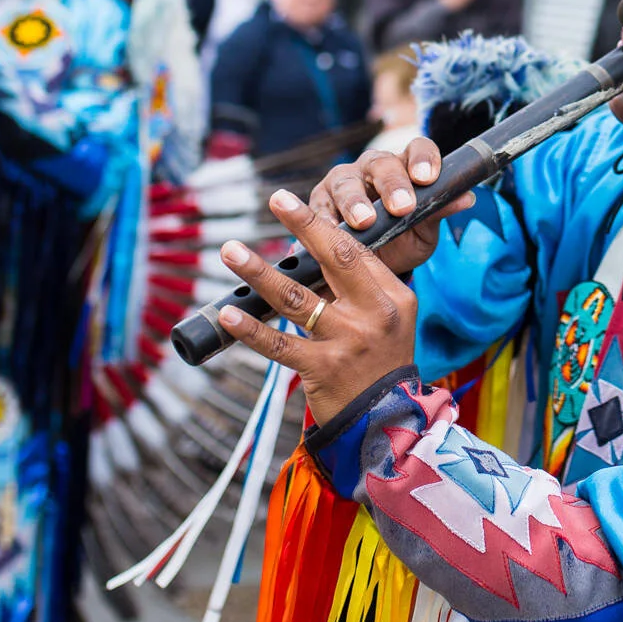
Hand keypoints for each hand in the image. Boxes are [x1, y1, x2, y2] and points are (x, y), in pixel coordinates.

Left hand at [215, 191, 420, 420]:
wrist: (388, 421)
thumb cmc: (382, 363)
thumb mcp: (390, 318)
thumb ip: (363, 285)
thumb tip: (319, 247)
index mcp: (392, 295)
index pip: (354, 249)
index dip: (320, 222)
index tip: (291, 201)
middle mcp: (373, 314)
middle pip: (333, 259)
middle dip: (303, 225)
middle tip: (275, 200)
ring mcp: (348, 342)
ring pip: (297, 298)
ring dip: (259, 272)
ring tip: (230, 251)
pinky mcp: (323, 370)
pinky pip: (280, 344)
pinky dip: (251, 328)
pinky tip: (231, 313)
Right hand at [306, 138, 472, 278]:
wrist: (372, 267)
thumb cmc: (402, 238)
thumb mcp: (424, 230)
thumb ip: (439, 211)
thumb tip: (467, 198)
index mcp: (406, 167)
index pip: (418, 149)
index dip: (423, 158)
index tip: (427, 178)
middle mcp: (373, 167)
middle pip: (381, 162)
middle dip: (391, 184)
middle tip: (401, 207)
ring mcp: (344, 181)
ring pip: (346, 181)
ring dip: (354, 201)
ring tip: (363, 221)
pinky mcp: (320, 200)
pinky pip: (319, 205)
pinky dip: (324, 218)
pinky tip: (330, 230)